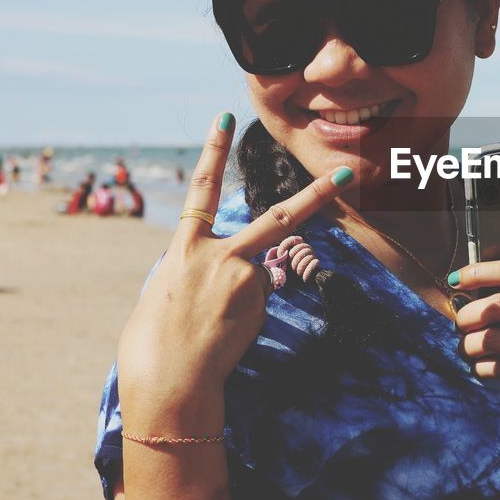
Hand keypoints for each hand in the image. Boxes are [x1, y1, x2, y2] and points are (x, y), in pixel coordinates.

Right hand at [115, 112, 351, 427]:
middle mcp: (218, 255)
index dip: (213, 152)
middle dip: (317, 195)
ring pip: (259, 275)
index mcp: (183, 249)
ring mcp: (245, 278)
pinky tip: (224, 333)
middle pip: (279, 218)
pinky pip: (259, 301)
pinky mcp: (261, 303)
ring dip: (243, 295)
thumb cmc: (153, 346)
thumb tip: (214, 272)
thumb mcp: (162, 294)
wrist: (171, 380)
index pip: (201, 189)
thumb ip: (192, 271)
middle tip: (346, 175)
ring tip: (213, 323)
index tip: (225, 118)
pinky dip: (246, 314)